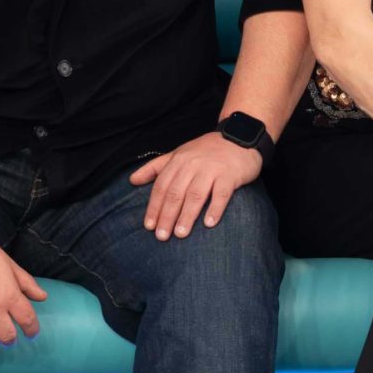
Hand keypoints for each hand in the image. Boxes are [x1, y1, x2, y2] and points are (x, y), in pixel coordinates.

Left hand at [129, 131, 262, 240]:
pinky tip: (209, 224)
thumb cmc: (207, 150)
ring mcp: (211, 169)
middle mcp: (192, 164)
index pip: (162, 186)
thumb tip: (132, 180)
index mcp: (178, 161)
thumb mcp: (178, 153)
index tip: (149, 226)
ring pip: (196, 194)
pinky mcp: (229, 175)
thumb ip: (155, 167)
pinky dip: (215, 209)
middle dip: (167, 216)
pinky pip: (221, 194)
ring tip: (180, 234)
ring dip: (186, 215)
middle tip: (161, 236)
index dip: (154, 207)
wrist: (240, 136)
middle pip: (176, 193)